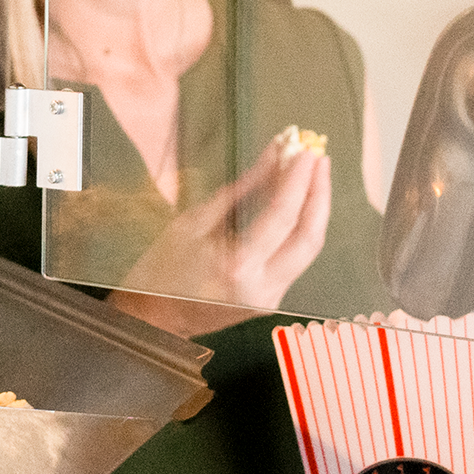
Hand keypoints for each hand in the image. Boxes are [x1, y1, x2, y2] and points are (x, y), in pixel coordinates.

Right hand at [120, 138, 330, 321]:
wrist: (154, 320)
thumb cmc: (163, 271)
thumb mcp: (193, 223)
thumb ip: (240, 191)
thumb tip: (272, 160)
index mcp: (237, 267)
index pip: (282, 216)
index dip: (298, 180)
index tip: (304, 153)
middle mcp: (261, 288)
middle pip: (309, 237)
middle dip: (319, 193)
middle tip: (318, 159)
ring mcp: (270, 299)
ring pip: (309, 249)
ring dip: (315, 209)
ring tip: (313, 174)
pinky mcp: (272, 301)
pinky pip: (296, 259)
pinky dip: (300, 227)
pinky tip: (299, 203)